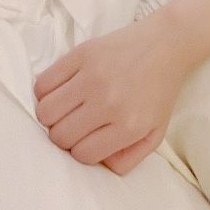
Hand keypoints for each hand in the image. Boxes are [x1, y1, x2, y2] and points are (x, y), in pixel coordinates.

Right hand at [32, 9, 189, 175]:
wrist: (166, 43)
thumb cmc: (159, 90)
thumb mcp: (155, 133)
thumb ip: (128, 159)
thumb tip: (98, 165)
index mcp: (129, 125)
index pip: (82, 154)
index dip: (82, 151)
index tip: (89, 139)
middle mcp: (108, 102)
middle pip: (60, 136)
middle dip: (65, 136)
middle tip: (76, 124)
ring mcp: (92, 76)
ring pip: (46, 112)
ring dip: (51, 116)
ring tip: (66, 109)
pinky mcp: (81, 54)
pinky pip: (43, 84)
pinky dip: (45, 93)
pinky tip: (61, 91)